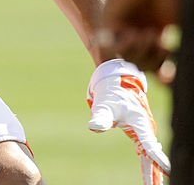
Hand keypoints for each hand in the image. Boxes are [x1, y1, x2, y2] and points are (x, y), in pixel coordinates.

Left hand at [87, 59, 169, 183]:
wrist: (117, 84)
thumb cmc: (112, 94)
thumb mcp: (104, 105)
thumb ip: (100, 117)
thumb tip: (93, 127)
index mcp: (140, 123)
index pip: (149, 144)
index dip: (158, 157)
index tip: (167, 170)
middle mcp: (146, 129)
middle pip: (152, 155)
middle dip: (155, 172)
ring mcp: (144, 132)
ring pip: (150, 155)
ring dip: (153, 171)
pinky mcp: (140, 133)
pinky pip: (146, 152)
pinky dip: (149, 164)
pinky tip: (151, 176)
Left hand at [102, 0, 179, 78]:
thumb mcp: (177, 25)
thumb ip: (172, 51)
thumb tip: (171, 77)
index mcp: (157, 35)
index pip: (157, 64)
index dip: (163, 75)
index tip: (168, 79)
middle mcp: (139, 34)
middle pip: (143, 65)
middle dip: (154, 62)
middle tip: (161, 43)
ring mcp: (123, 29)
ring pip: (128, 59)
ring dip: (141, 54)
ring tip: (149, 34)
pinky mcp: (109, 22)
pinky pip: (110, 47)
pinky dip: (124, 47)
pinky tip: (135, 34)